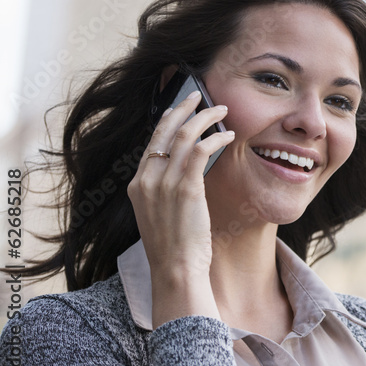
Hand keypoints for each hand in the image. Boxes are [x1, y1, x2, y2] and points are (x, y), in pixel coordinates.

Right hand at [127, 89, 234, 324]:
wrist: (174, 270)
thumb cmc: (175, 247)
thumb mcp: (160, 214)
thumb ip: (167, 191)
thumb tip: (187, 172)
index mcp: (137, 185)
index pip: (152, 142)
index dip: (167, 121)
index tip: (180, 108)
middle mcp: (146, 180)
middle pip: (163, 131)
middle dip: (182, 108)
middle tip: (198, 95)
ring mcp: (163, 184)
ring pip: (183, 136)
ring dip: (204, 118)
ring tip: (221, 110)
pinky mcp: (185, 188)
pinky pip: (199, 151)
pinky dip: (215, 139)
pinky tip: (228, 136)